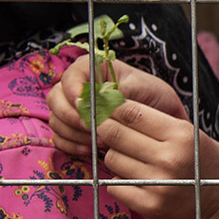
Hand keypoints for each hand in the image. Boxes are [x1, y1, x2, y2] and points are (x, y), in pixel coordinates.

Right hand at [49, 51, 189, 148]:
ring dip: (74, 132)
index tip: (82, 104)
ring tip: (100, 140)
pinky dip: (71, 144)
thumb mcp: (143, 88)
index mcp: (92, 69)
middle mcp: (77, 87)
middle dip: (71, 116)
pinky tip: (90, 149)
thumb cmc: (154, 97)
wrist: (163, 118)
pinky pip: (59, 138)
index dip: (72, 90)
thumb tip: (98, 99)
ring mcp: (72, 109)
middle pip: (55, 99)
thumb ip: (118, 92)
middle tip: (93, 128)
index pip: (70, 76)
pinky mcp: (73, 129)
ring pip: (56, 119)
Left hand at [65, 95, 218, 218]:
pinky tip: (136, 180)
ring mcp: (159, 184)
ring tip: (133, 159)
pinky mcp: (151, 206)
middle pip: (114, 133)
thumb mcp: (192, 134)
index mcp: (181, 134)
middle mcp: (169, 158)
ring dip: (116, 156)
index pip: (129, 112)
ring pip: (112, 159)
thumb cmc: (208, 164)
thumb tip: (111, 109)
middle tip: (109, 131)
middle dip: (105, 129)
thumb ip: (156, 122)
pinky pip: (114, 186)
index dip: (112, 108)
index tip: (108, 109)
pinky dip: (119, 182)